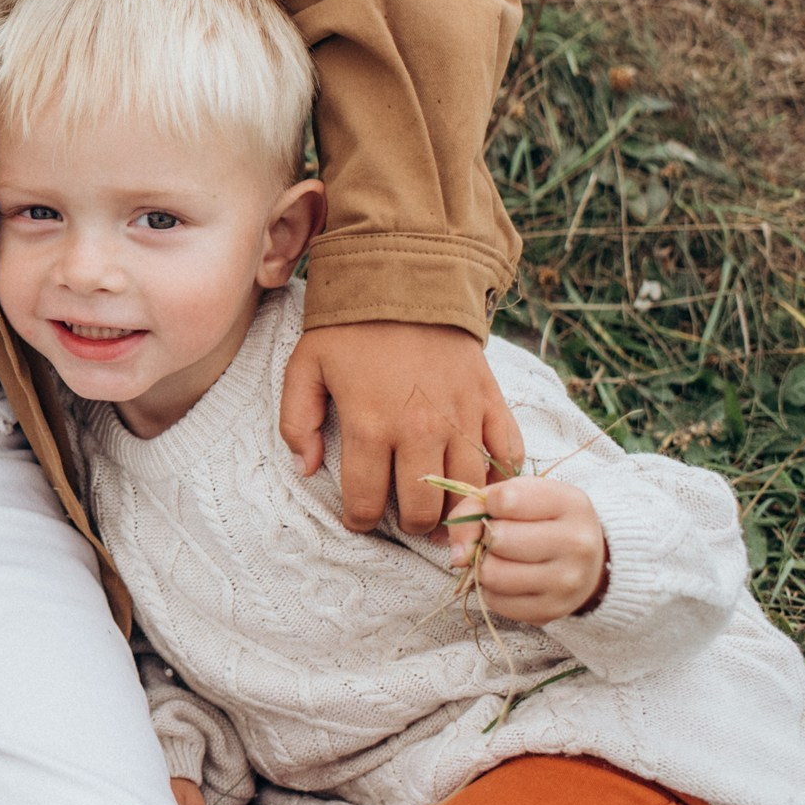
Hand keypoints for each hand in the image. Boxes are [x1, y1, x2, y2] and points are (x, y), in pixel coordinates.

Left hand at [281, 321, 522, 533]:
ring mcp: (460, 418)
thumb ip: (297, 422)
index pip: (365, 500)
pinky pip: (507, 455)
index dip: (358, 520)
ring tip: (441, 514)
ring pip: (466, 491)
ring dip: (454, 513)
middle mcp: (419, 430)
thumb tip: (305, 469)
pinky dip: (498, 477)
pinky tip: (480, 483)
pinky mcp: (490, 402)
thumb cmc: (350, 327)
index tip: (358, 520)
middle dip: (408, 524)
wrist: (406, 280)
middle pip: (420, 509)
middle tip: (401, 519)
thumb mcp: (304, 367)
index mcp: (369, 425)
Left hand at [446, 476, 607, 623]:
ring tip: (503, 558)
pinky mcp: (553, 611)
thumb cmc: (540, 520)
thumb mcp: (513, 496)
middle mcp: (576, 543)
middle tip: (502, 537)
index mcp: (570, 504)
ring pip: (492, 574)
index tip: (503, 509)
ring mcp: (568, 581)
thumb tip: (459, 556)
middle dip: (488, 536)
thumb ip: (473, 508)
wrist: (588, 560)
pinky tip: (510, 578)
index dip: (491, 504)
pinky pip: (495, 601)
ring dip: (485, 565)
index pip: (505, 500)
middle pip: (497, 539)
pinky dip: (492, 590)